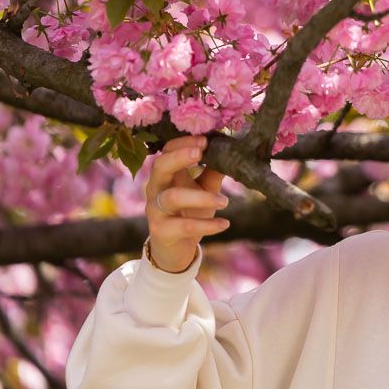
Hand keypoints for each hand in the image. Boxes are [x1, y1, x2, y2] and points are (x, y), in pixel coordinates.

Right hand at [144, 136, 229, 272]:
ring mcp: (156, 211)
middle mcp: (156, 189)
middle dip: (179, 157)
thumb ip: (213, 171)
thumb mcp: (203, 189)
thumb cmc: (190, 212)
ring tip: (225, 201)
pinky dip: (207, 225)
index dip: (183, 143)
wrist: (175, 249)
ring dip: (201, 197)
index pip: (167, 151)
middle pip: (159, 167)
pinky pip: (183, 226)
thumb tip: (232, 150)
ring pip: (172, 197)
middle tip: (201, 152)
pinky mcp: (162, 232)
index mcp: (166, 175)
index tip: (205, 140)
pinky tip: (225, 224)